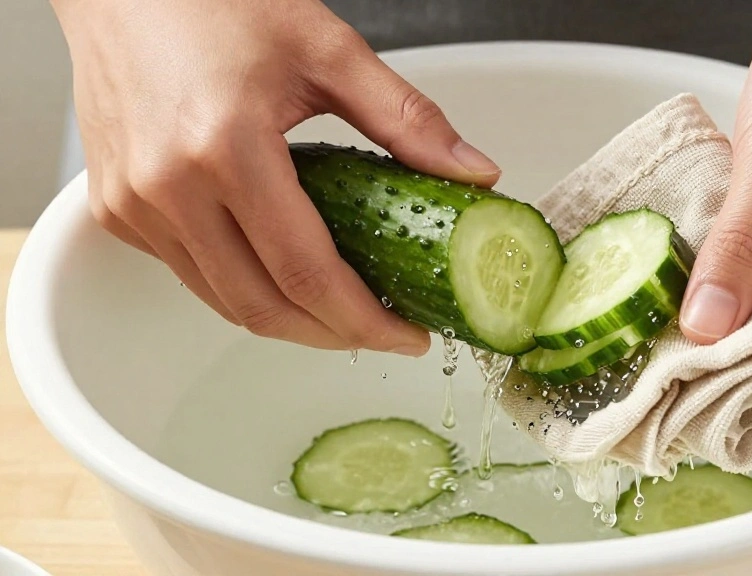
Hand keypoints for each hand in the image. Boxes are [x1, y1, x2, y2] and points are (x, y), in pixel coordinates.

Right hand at [51, 0, 501, 354]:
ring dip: (289, 320)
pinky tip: (283, 271)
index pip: (307, 275)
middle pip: (262, 308)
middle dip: (332, 336)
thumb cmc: (215, 0)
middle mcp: (168, 187)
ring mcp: (133, 206)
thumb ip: (407, 118)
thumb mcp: (327, 50)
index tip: (406, 336)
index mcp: (224, 147)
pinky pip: (190, 274)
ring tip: (343, 309)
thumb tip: (471, 173)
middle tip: (383, 332)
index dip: (364, 321)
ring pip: (222, 302)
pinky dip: (243, 287)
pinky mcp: (116, 211)